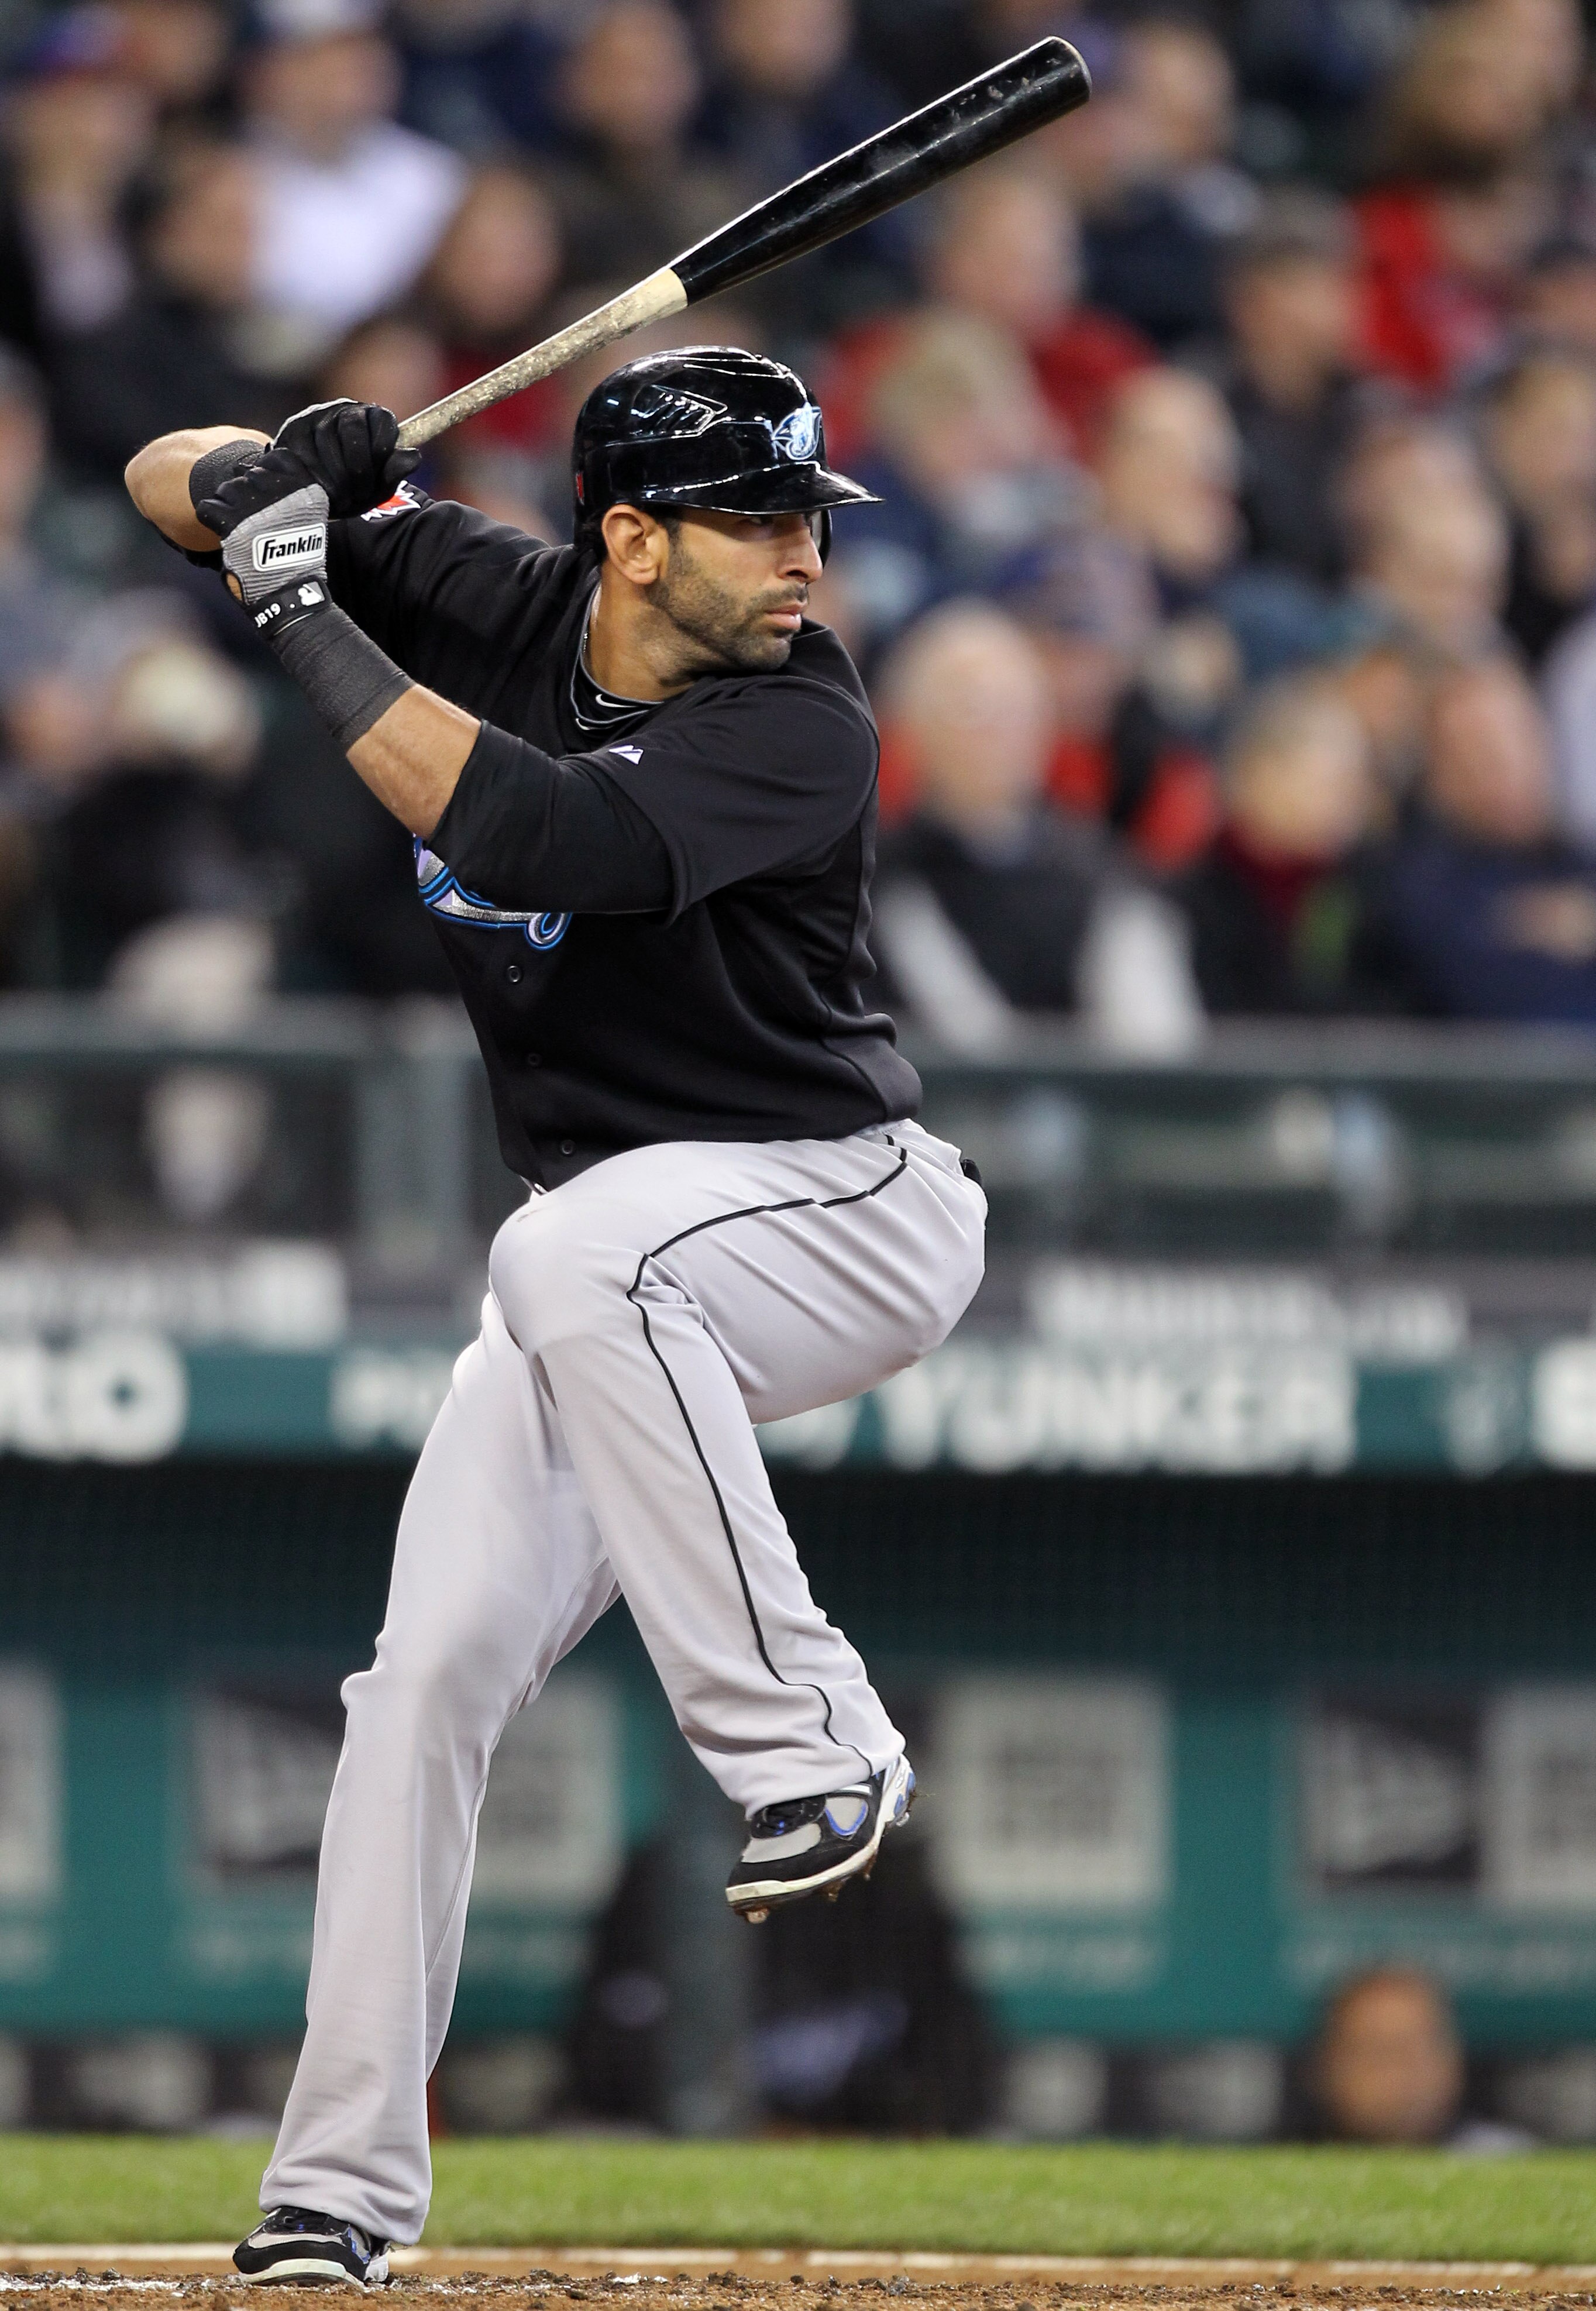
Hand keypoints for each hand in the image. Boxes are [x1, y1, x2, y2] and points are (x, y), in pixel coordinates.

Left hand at [197, 446, 330, 607]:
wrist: (290, 594)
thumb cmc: (297, 560)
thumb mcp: (307, 519)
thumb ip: (291, 492)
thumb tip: (263, 466)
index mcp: (305, 489)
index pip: (276, 457)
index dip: (266, 473)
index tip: (267, 494)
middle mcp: (281, 492)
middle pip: (247, 473)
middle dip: (244, 493)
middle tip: (252, 520)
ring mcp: (256, 506)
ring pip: (225, 488)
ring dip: (227, 506)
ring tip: (240, 529)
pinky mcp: (232, 523)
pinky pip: (207, 507)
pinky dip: (211, 519)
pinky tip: (223, 532)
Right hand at [270, 398, 421, 518]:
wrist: (312, 494)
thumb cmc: (353, 487)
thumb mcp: (379, 485)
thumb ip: (394, 472)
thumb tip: (414, 456)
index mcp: (371, 417)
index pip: (382, 421)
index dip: (382, 452)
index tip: (378, 476)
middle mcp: (343, 410)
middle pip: (352, 427)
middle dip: (358, 467)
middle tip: (359, 493)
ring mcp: (314, 417)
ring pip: (325, 439)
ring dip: (335, 475)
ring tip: (342, 498)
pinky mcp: (292, 431)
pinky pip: (303, 451)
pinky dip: (314, 476)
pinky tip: (321, 492)